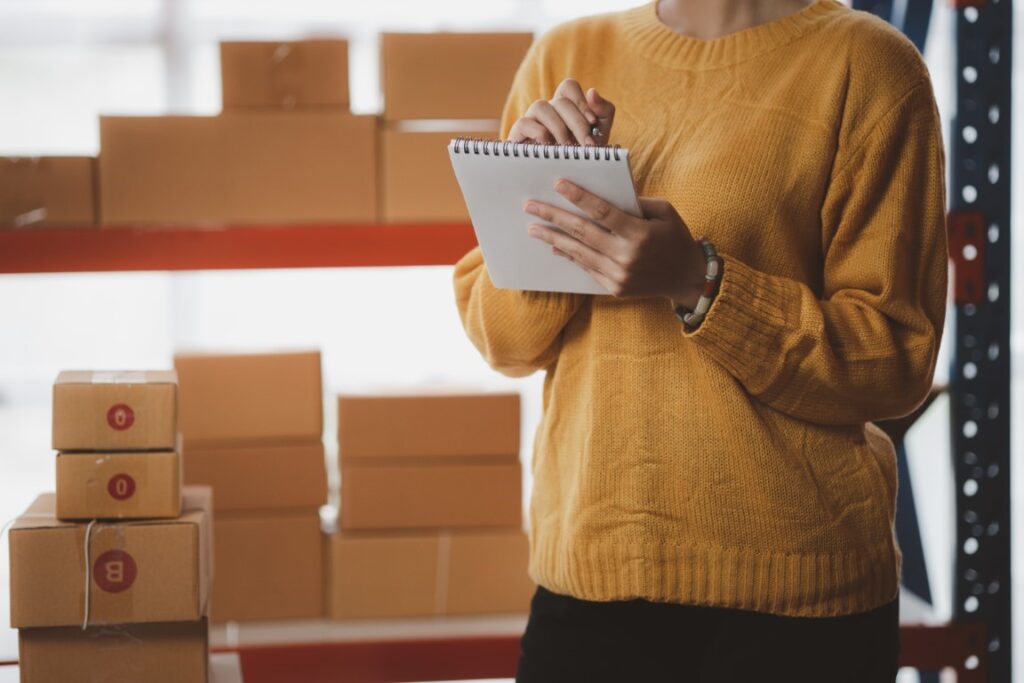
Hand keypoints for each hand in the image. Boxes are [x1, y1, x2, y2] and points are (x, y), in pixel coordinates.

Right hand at [508, 78, 615, 146]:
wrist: (566, 183)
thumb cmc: (581, 156)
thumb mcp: (599, 135)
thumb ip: (603, 112)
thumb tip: (592, 92)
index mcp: (565, 107)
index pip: (568, 87)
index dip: (581, 101)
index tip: (593, 123)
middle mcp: (547, 110)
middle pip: (560, 101)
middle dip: (577, 123)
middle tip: (587, 145)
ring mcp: (531, 120)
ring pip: (540, 106)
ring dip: (558, 128)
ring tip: (567, 148)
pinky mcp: (518, 135)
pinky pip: (525, 123)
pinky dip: (539, 134)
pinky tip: (550, 149)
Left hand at [524, 179, 706, 307]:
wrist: (687, 278)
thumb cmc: (675, 238)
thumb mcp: (664, 212)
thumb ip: (636, 203)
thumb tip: (602, 197)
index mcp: (640, 233)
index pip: (602, 211)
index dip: (578, 197)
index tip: (557, 183)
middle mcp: (626, 256)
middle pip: (582, 232)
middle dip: (553, 217)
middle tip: (530, 206)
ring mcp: (618, 275)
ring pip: (578, 252)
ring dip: (552, 239)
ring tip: (533, 228)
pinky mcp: (613, 288)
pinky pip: (586, 268)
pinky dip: (569, 256)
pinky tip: (554, 246)